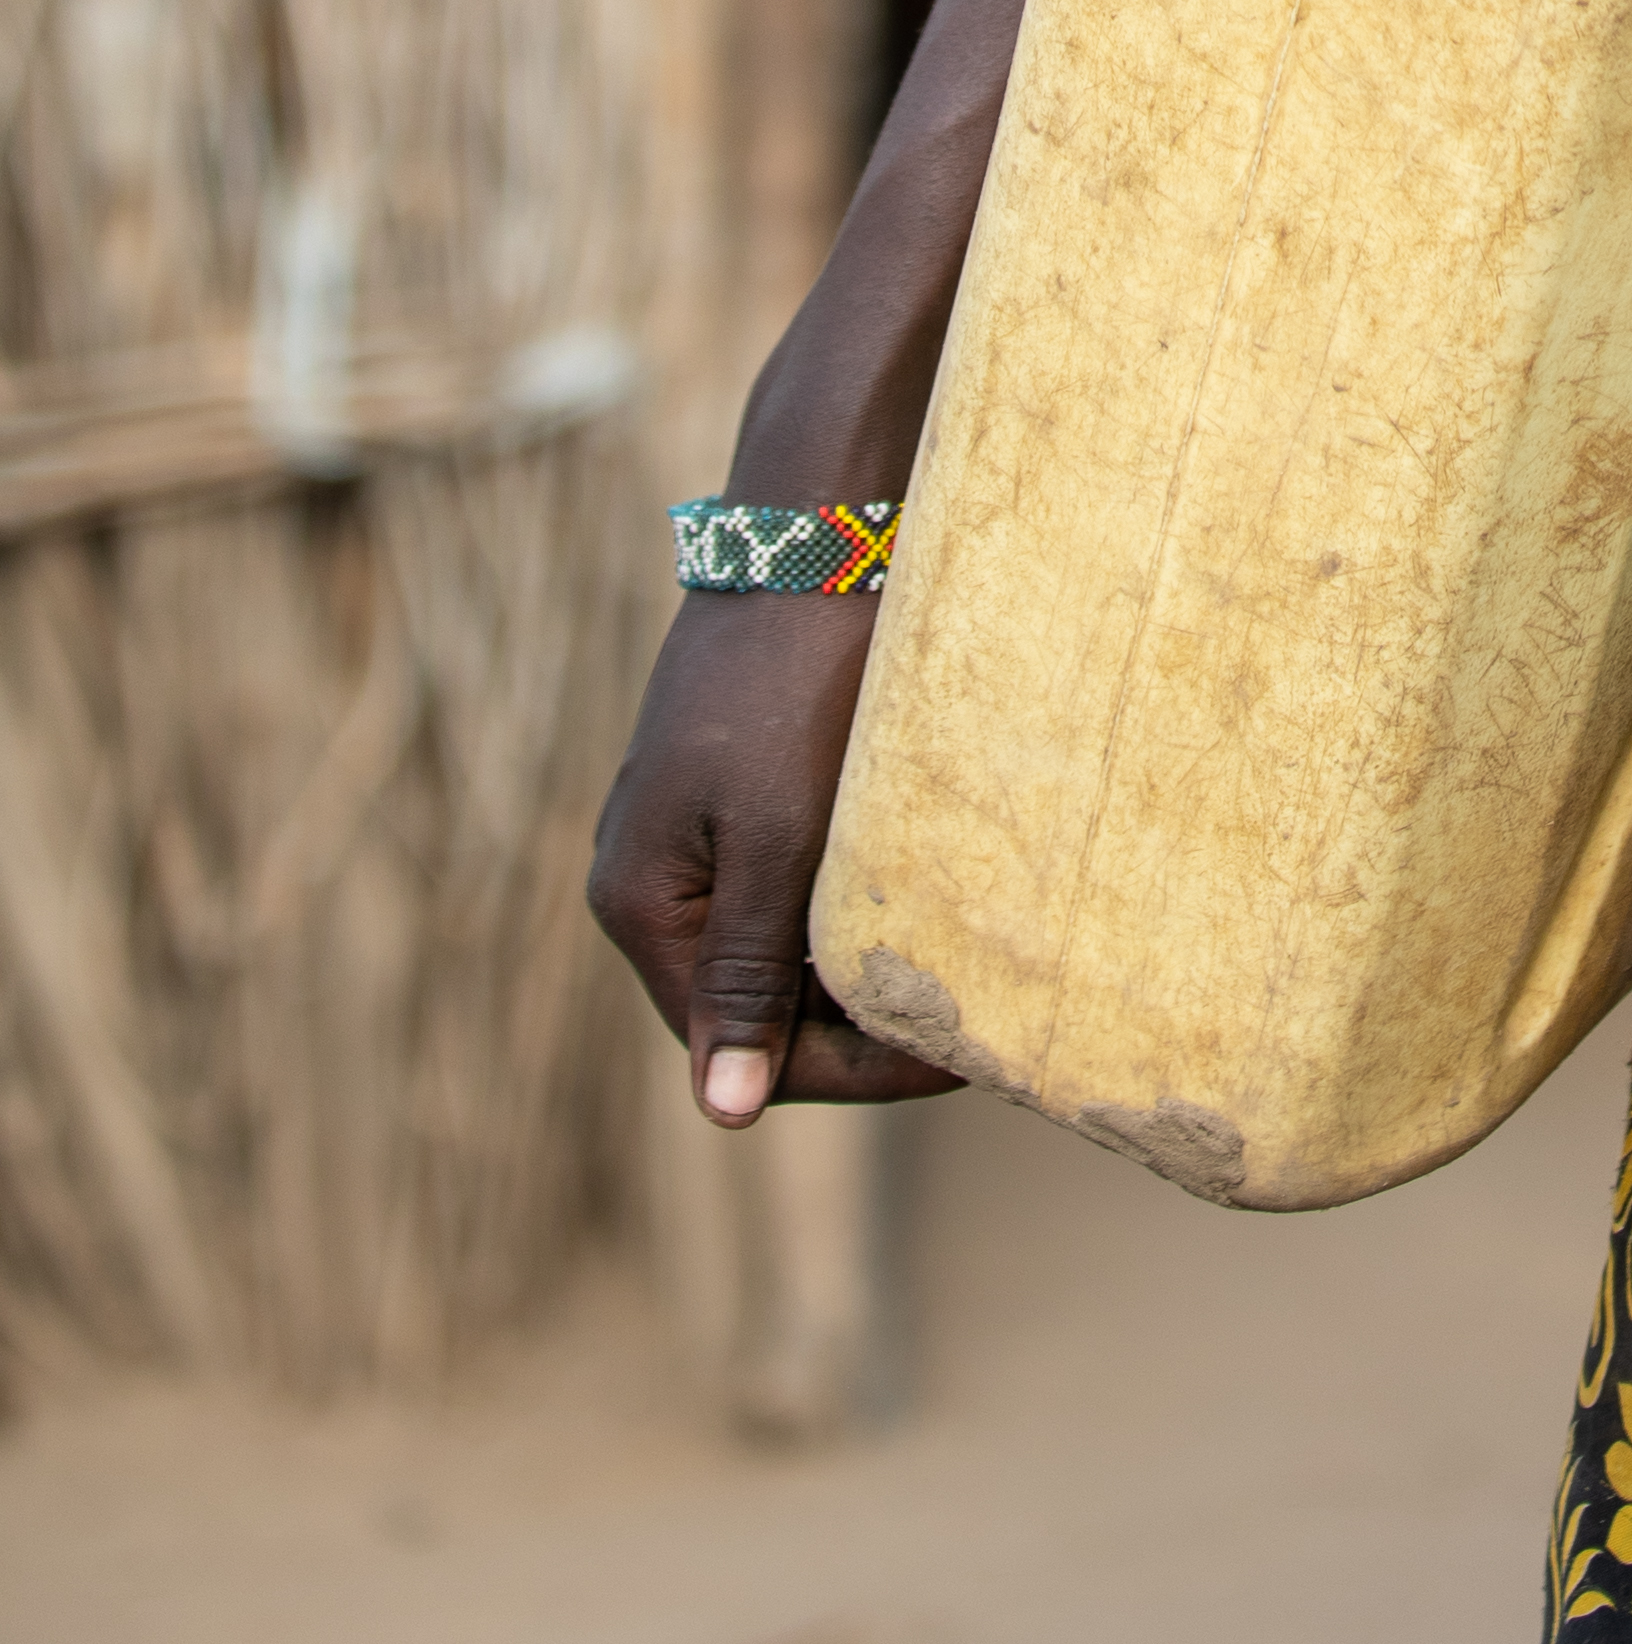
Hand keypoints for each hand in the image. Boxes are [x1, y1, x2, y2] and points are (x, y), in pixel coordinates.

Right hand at [589, 597, 959, 1119]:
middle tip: (978, 1024)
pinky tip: (923, 901)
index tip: (962, 1059)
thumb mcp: (778, 840)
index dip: (857, 1069)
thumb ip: (748, 973)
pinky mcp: (736, 789)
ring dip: (863, 966)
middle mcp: (650, 881)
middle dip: (864, 1023)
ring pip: (782, 946)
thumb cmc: (798, 684)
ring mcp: (690, 832)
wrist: (813, 529)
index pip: (745, 1048)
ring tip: (963, 972)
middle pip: (762, 1004)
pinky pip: (791, 886)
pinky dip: (851, 906)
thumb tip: (722, 1115)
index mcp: (642, 905)